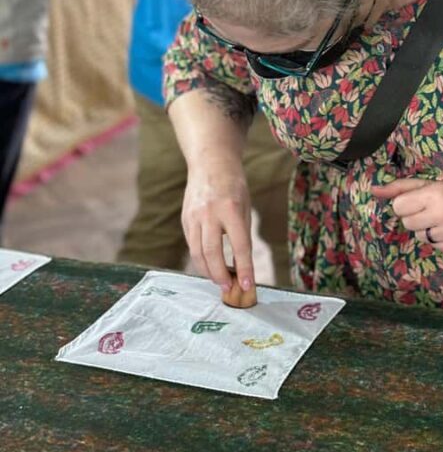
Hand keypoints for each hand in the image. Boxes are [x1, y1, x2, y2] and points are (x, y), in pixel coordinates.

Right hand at [182, 166, 253, 292]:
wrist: (210, 162)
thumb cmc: (234, 186)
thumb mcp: (246, 207)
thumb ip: (242, 234)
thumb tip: (241, 265)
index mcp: (231, 209)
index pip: (239, 245)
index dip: (244, 268)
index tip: (248, 286)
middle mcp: (210, 213)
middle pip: (212, 253)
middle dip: (220, 275)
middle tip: (228, 288)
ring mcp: (194, 216)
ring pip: (197, 252)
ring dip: (208, 271)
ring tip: (219, 281)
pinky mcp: (185, 218)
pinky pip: (192, 244)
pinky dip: (200, 258)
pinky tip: (208, 265)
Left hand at [372, 177, 442, 251]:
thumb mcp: (432, 183)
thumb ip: (401, 187)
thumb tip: (373, 190)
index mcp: (435, 194)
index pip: (398, 207)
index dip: (405, 205)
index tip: (417, 202)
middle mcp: (442, 214)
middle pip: (407, 223)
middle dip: (415, 217)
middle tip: (431, 210)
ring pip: (419, 236)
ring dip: (426, 229)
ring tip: (442, 219)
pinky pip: (433, 246)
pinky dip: (438, 239)